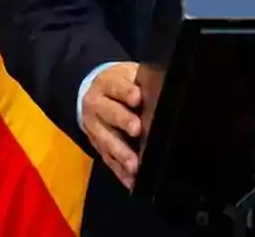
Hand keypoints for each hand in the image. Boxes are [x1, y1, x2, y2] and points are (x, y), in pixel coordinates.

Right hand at [80, 61, 142, 188]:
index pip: (116, 86)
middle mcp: (97, 105)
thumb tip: (162, 91)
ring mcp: (95, 127)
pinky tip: (131, 180)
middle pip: (109, 113)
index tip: (137, 98)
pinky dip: (119, 171)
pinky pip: (107, 159)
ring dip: (121, 153)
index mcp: (107, 83)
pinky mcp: (96, 146)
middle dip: (123, 121)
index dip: (126, 92)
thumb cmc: (121, 84)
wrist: (92, 93)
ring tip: (135, 165)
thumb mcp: (128, 75)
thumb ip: (142, 82)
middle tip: (137, 129)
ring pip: (106, 140)